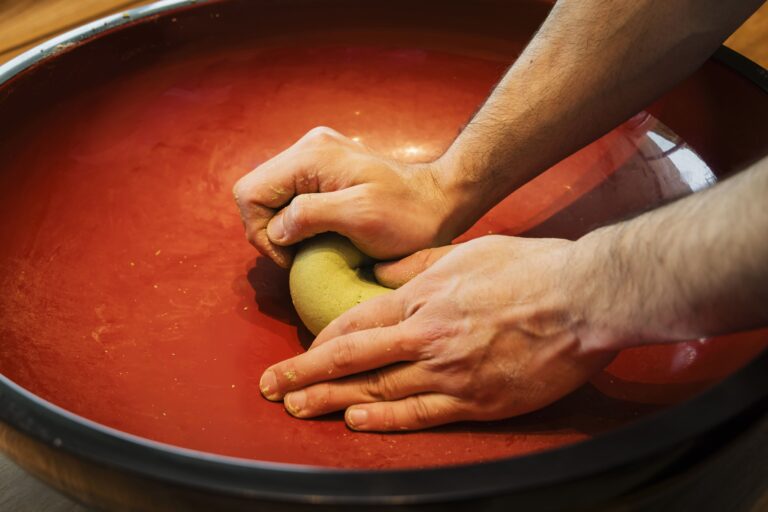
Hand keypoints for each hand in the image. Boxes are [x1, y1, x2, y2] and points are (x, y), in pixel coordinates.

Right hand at [233, 127, 459, 267]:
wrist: (439, 202)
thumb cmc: (407, 214)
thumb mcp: (361, 216)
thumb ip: (310, 215)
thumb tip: (275, 230)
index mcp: (311, 156)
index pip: (250, 192)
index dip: (260, 231)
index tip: (292, 256)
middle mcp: (307, 148)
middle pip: (256, 193)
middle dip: (269, 230)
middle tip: (299, 255)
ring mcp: (315, 157)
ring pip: (271, 197)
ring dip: (282, 227)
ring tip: (310, 247)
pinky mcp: (324, 170)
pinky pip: (290, 197)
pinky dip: (296, 221)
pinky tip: (318, 235)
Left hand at [258, 235, 616, 430]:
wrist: (583, 297)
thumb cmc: (529, 268)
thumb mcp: (467, 250)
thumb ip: (417, 264)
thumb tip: (379, 271)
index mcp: (423, 298)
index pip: (356, 323)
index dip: (321, 340)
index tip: (299, 352)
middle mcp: (427, 336)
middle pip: (352, 359)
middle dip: (304, 373)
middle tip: (271, 388)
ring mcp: (449, 372)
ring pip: (377, 390)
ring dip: (331, 400)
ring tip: (298, 408)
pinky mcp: (476, 400)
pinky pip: (419, 413)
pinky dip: (383, 419)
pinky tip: (354, 422)